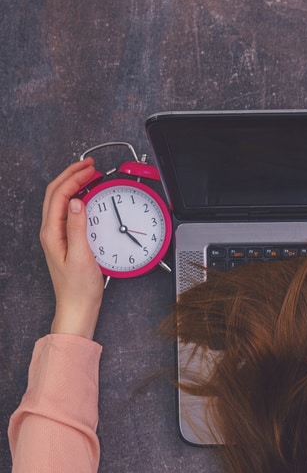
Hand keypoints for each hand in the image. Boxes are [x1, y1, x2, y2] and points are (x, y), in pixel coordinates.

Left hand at [39, 159, 104, 338]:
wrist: (77, 307)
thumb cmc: (80, 288)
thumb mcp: (82, 256)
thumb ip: (77, 228)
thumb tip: (78, 202)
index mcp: (52, 233)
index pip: (60, 195)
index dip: (74, 178)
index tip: (90, 169)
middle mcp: (51, 232)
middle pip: (56, 193)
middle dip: (71, 175)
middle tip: (89, 165)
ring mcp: (57, 236)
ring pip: (61, 200)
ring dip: (73, 184)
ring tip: (88, 175)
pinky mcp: (65, 240)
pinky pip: (68, 212)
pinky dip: (78, 198)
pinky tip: (87, 198)